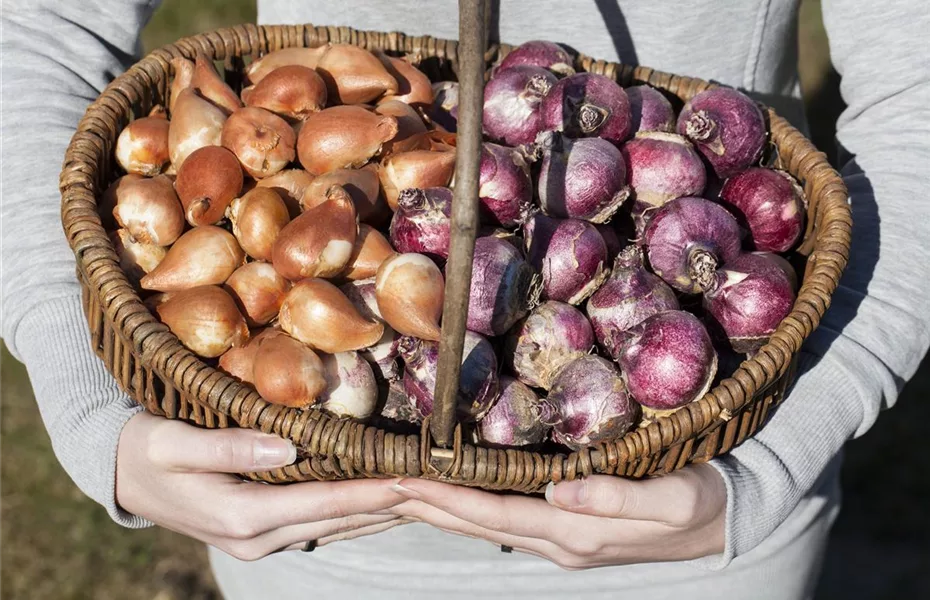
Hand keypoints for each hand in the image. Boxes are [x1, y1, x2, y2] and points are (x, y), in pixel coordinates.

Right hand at [116, 412, 408, 560]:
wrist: (124, 475)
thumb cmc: (148, 450)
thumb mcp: (176, 443)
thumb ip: (229, 446)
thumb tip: (287, 446)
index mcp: (242, 516)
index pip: (324, 502)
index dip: (371, 491)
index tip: (412, 479)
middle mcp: (259, 537)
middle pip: (340, 519)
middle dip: (389, 503)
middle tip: (436, 485)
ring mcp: (263, 540)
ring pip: (336, 527)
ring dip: (379, 512)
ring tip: (423, 494)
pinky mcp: (264, 532)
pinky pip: (321, 523)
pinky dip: (354, 511)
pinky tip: (382, 500)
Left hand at [388, 463, 725, 569]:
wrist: (731, 518)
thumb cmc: (703, 502)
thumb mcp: (670, 499)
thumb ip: (616, 496)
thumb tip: (559, 490)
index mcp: (578, 532)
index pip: (497, 514)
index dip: (449, 500)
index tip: (405, 482)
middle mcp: (563, 541)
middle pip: (482, 524)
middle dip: (431, 507)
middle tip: (385, 485)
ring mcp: (566, 539)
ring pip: (490, 524)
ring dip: (447, 509)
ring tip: (407, 492)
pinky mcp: (574, 528)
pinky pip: (509, 520)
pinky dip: (475, 508)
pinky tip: (461, 497)